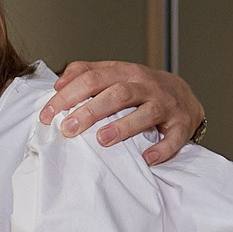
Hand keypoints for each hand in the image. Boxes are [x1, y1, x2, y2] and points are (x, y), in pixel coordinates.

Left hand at [42, 61, 205, 166]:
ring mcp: (166, 104)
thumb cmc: (141, 88)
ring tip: (102, 140)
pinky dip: (162, 149)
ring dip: (124, 126)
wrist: (184, 95)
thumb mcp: (115, 74)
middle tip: (68, 128)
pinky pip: (174, 137)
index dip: (68, 95)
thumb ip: (86, 73)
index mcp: (125, 72)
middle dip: (91, 111)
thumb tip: (58, 84)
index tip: (48, 115)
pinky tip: (147, 159)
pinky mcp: (181, 124)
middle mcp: (146, 85)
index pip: (93, 78)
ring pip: (146, 112)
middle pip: (118, 93)